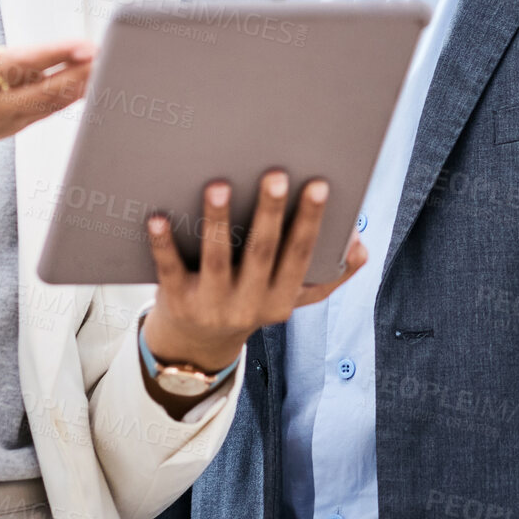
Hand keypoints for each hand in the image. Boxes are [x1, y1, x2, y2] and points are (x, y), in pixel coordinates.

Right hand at [0, 0, 94, 263]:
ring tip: (113, 66)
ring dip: (82, 88)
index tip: (84, 46)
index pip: (16, 66)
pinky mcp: (2, 131)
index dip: (52, 57)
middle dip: (82, 75)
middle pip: (43, 92)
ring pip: (48, 106)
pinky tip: (91, 85)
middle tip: (116, 55)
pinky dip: (68, 101)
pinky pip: (42, 115)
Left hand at [142, 171, 366, 389]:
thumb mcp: (292, 296)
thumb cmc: (252, 301)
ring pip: (217, 260)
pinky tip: (158, 217)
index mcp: (281, 300)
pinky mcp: (177, 301)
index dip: (311, 221)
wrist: (197, 344)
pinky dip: (164, 244)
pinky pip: (171, 270)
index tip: (319, 184)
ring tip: (218, 185)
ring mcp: (212, 305)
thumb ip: (329, 273)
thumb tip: (360, 245)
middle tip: (275, 174)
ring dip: (218, 222)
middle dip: (270, 213)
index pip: (301, 256)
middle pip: (262, 254)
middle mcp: (249, 306)